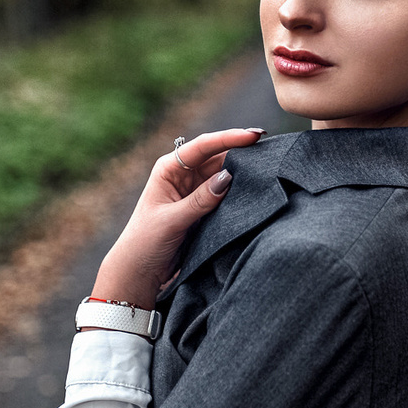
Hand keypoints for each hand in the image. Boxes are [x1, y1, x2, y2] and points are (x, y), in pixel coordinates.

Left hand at [90, 128, 265, 307]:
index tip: (252, 136)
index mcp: (169, 169)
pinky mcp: (205, 207)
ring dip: (243, 171)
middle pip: (217, 156)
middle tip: (268, 148)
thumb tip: (228, 177)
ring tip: (267, 166)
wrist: (140, 271)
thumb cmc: (145, 242)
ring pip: (224, 174)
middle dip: (241, 151)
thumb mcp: (172, 220)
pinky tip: (256, 187)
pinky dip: (240, 190)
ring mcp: (195, 191)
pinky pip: (226, 194)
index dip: (228, 138)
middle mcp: (183, 175)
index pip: (203, 147)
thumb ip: (201, 200)